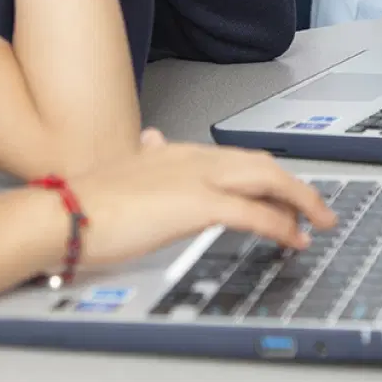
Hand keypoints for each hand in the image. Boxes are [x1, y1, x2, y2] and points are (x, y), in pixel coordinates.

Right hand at [69, 141, 336, 263]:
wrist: (64, 214)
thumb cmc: (83, 203)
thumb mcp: (121, 173)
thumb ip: (143, 160)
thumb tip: (149, 141)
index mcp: (173, 151)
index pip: (234, 158)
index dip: (265, 175)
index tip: (282, 194)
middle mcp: (191, 157)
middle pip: (260, 163)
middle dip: (294, 186)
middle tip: (316, 208)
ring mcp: (197, 179)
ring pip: (267, 179)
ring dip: (299, 201)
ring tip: (318, 222)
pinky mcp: (198, 205)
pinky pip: (255, 213)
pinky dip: (282, 225)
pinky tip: (293, 239)